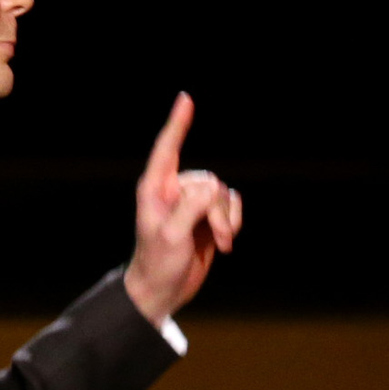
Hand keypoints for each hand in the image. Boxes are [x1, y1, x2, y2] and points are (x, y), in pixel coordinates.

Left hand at [122, 93, 241, 326]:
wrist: (164, 291)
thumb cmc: (158, 263)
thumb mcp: (171, 235)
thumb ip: (190, 207)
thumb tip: (213, 189)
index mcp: (155, 189)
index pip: (167, 148)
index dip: (178, 123)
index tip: (185, 99)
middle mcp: (173, 191)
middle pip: (209, 181)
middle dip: (216, 210)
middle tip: (214, 237)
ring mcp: (192, 204)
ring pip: (223, 194)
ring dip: (226, 220)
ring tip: (220, 243)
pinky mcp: (208, 218)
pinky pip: (231, 205)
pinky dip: (233, 222)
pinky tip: (225, 241)